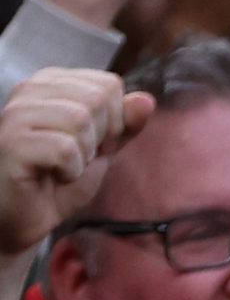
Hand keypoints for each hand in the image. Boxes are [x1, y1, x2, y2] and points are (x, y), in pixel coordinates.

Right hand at [0, 70, 150, 256]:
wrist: (28, 216)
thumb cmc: (59, 179)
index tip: (91, 142)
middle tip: (76, 156)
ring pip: (80, 120)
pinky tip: (53, 175)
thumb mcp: (102, 149)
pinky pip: (65, 149)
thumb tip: (146, 99)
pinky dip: (70, 171)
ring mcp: (17, 114)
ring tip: (63, 166)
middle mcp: (30, 90)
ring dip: (84, 155)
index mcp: (52, 83)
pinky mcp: (12, 142)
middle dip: (99, 138)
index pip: (108, 84)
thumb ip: (124, 125)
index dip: (113, 121)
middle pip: (97, 99)